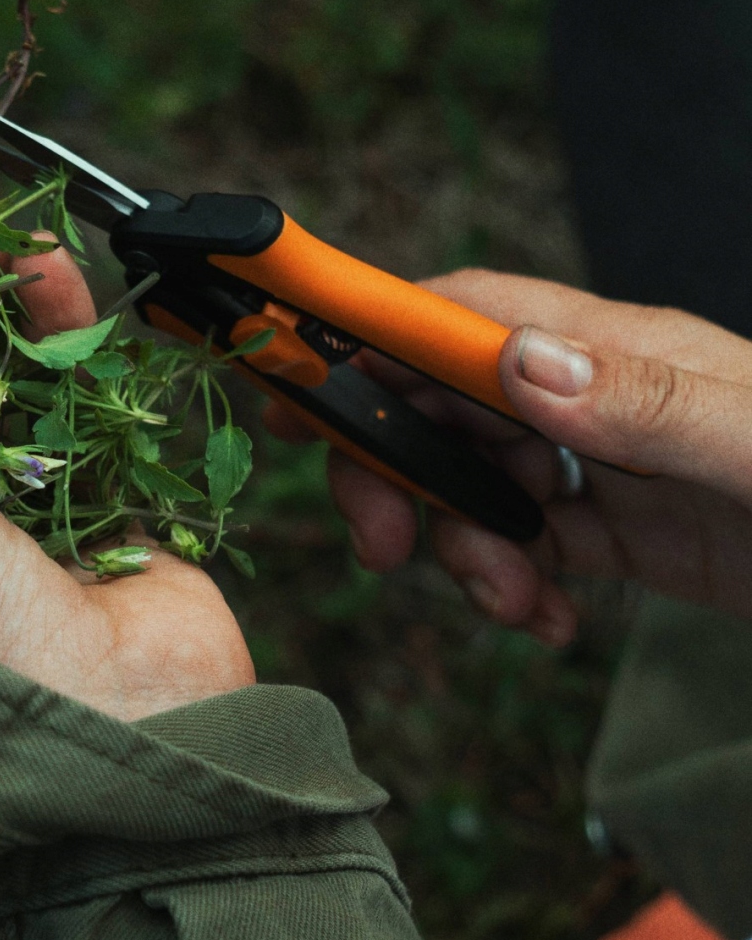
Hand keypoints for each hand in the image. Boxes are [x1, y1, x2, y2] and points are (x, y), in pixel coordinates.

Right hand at [276, 271, 751, 646]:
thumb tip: (519, 364)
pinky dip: (512, 583)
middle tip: (393, 554)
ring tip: (515, 611)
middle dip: (397, 472)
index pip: (460, 316)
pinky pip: (532, 541)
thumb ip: (647, 405)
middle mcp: (602, 394)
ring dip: (461, 546)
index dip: (364, 336)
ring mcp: (614, 462)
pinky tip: (547, 624)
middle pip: (443, 403)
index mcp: (620, 350)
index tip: (293, 383)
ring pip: (478, 480)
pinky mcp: (633, 531)